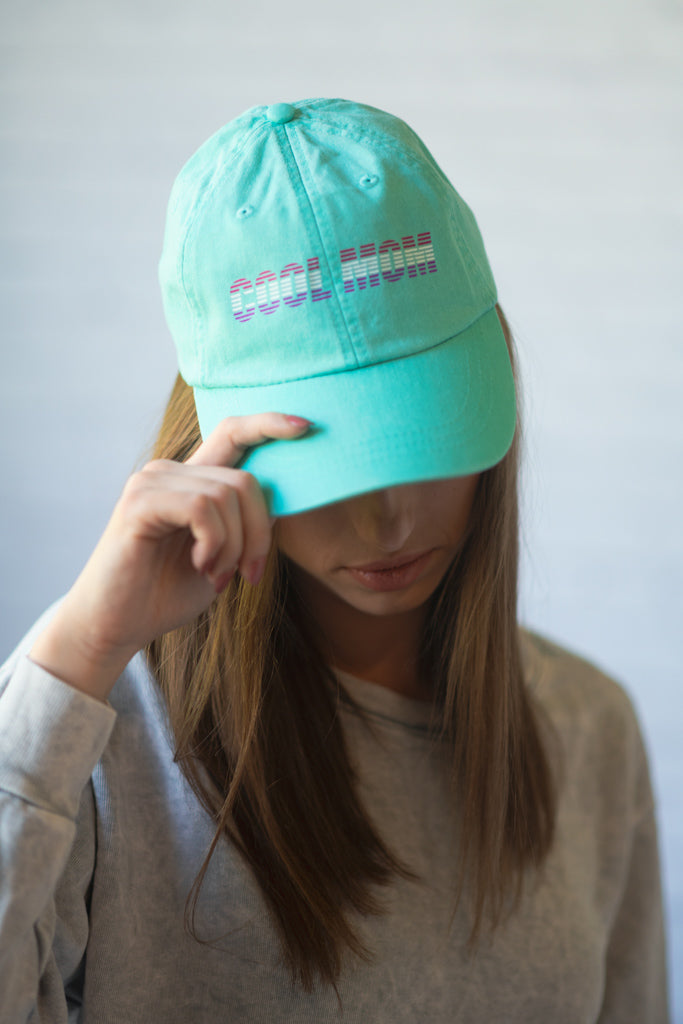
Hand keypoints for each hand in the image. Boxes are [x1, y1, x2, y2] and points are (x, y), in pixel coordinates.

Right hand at [29, 413, 310, 700]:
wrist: (117, 625)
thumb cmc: (166, 594)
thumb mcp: (222, 557)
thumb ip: (245, 526)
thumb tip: (280, 503)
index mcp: (192, 480)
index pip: (233, 432)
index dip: (269, 424)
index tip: (306, 426)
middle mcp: (171, 471)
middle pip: (245, 480)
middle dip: (259, 533)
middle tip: (248, 575)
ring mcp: (152, 482)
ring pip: (228, 494)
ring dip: (235, 546)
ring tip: (216, 575)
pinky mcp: (139, 502)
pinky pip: (203, 508)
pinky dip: (214, 543)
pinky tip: (200, 566)